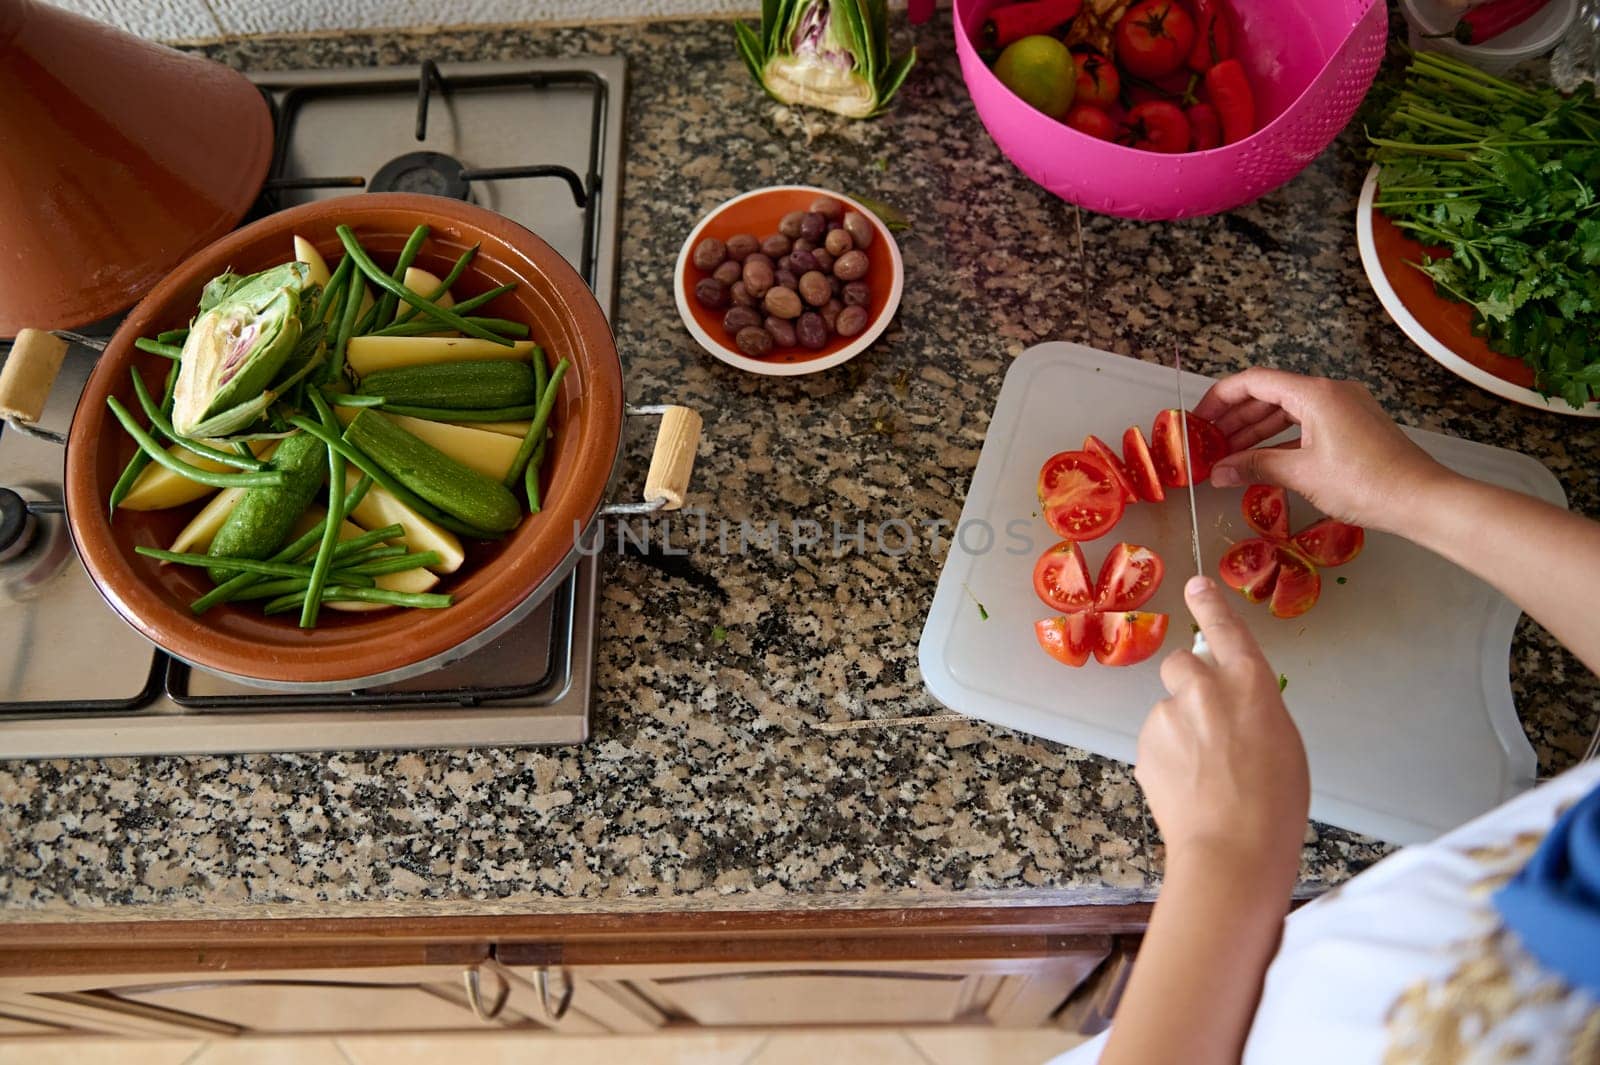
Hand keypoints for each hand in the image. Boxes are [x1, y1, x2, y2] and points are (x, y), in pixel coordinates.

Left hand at [1136, 577, 1308, 870]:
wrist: (1233, 849)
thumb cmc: (1277, 802)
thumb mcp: (1283, 740)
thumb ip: (1253, 708)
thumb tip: (1232, 706)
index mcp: (1250, 683)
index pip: (1226, 630)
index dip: (1210, 605)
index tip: (1195, 586)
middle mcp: (1205, 689)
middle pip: (1182, 663)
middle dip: (1187, 684)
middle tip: (1204, 722)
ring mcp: (1170, 715)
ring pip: (1169, 710)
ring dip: (1180, 731)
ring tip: (1204, 776)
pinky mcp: (1146, 744)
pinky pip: (1156, 742)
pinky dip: (1167, 759)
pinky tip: (1187, 789)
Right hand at [1191, 368, 1451, 533]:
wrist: (1421, 499)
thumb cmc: (1364, 482)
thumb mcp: (1302, 474)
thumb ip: (1255, 467)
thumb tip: (1217, 472)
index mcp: (1316, 393)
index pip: (1254, 381)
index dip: (1220, 398)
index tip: (1198, 420)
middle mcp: (1330, 391)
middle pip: (1269, 394)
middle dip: (1235, 418)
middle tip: (1207, 442)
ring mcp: (1344, 407)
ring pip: (1288, 411)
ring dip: (1256, 431)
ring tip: (1228, 454)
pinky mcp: (1353, 426)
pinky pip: (1306, 424)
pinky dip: (1281, 439)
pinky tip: (1262, 459)